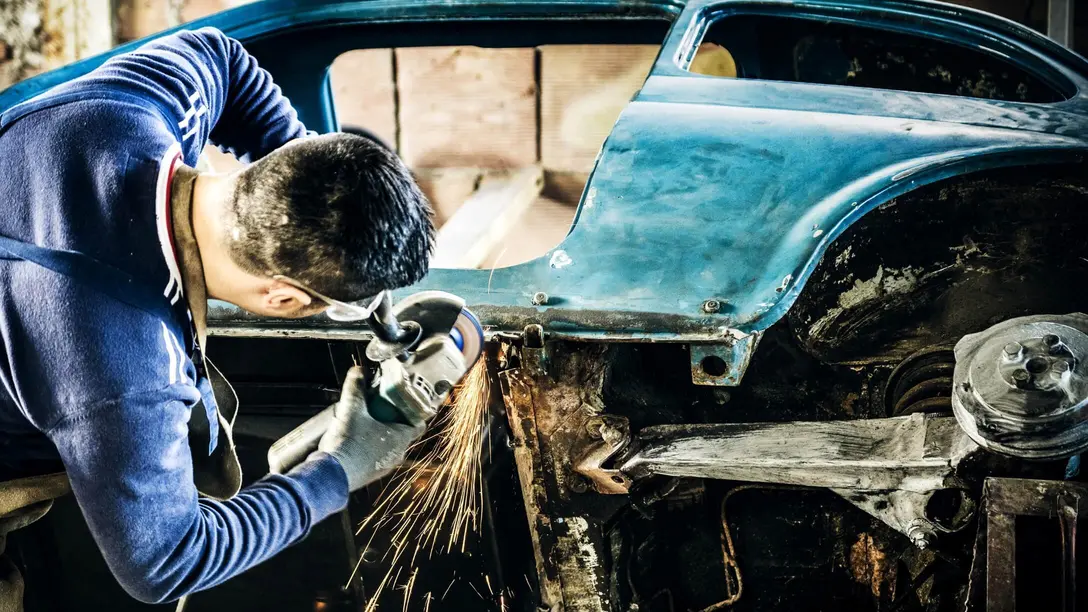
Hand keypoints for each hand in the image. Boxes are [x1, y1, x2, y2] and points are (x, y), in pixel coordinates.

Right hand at [317, 366, 423, 491]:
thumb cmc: (347, 444)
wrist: (330, 476)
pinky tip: (354, 440)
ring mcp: (384, 466)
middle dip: (391, 419)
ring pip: (388, 445)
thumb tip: (358, 371)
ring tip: (363, 422)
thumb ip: (356, 387)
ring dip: (379, 434)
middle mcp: (397, 454)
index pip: (419, 423)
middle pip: (402, 432)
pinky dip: (369, 447)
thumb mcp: (351, 409)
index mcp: (401, 438)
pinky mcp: (370, 474)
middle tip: (378, 407)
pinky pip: (375, 457)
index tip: (403, 402)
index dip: (413, 411)